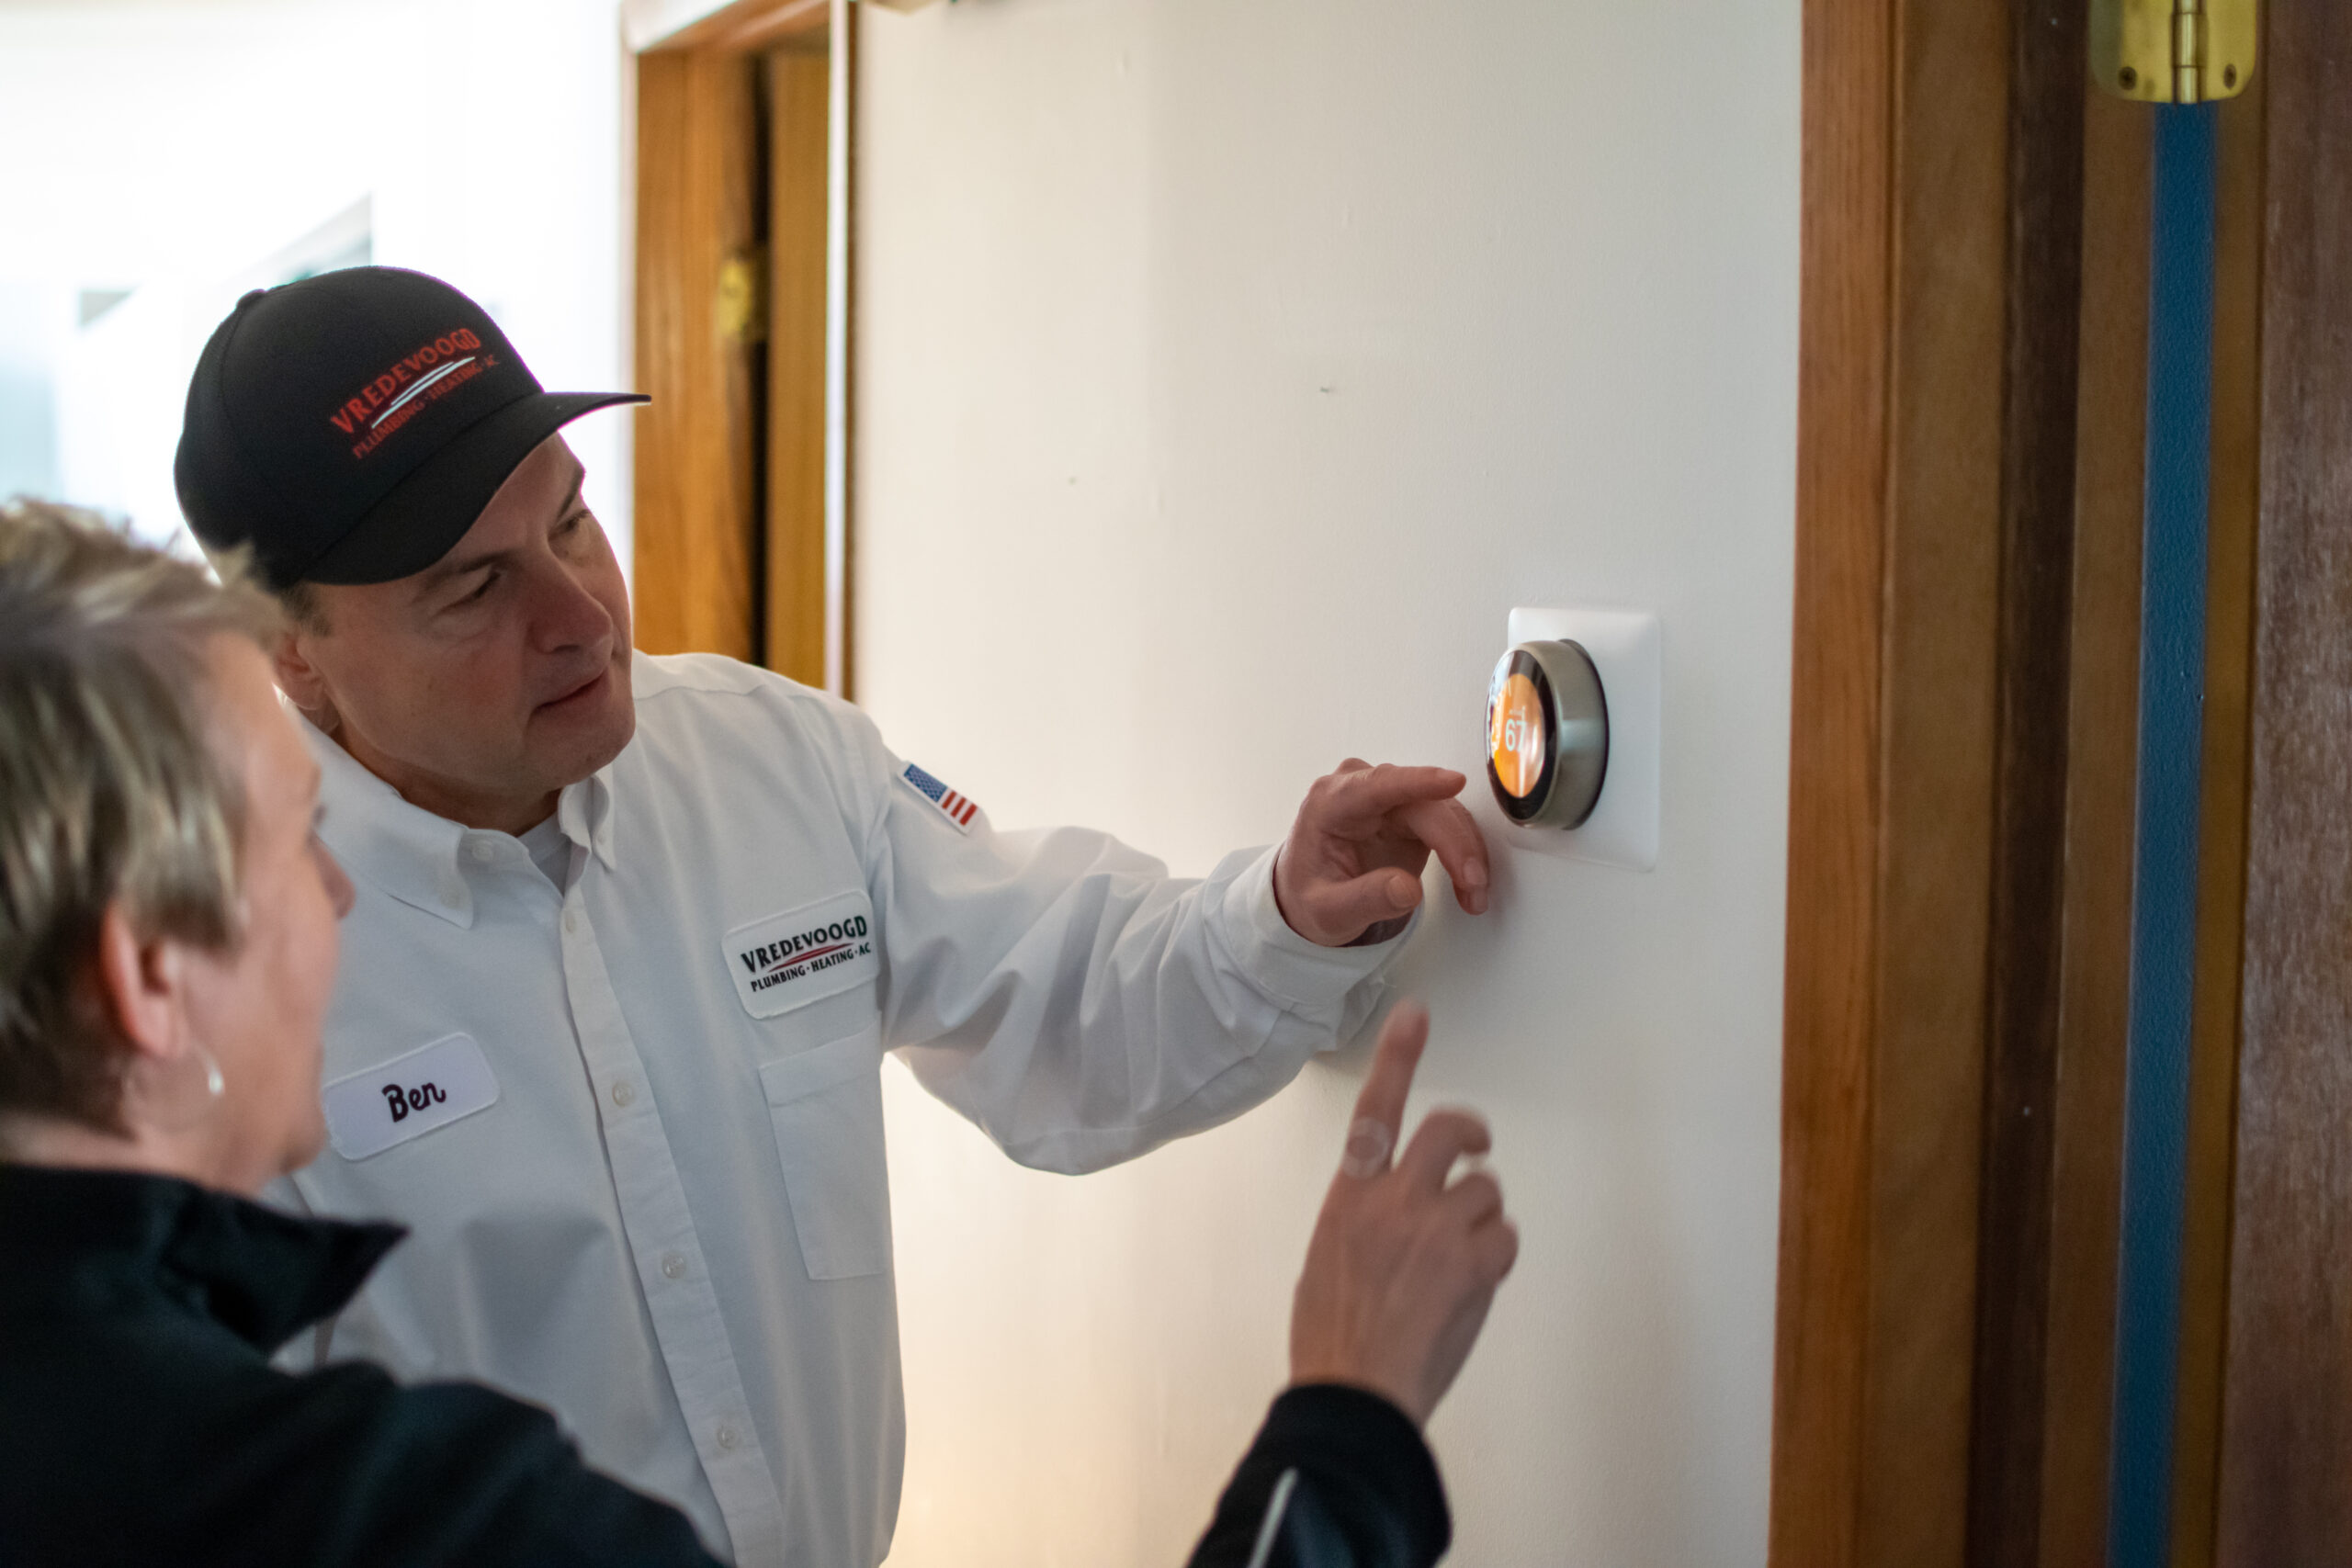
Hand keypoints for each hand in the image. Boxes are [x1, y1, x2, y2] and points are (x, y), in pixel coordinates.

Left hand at [1273, 760, 1489, 946]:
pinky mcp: (1410, 813)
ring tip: (1473, 895)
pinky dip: (1463, 853)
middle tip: (1472, 883)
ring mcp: (1389, 798)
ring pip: (1443, 811)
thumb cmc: (1310, 895)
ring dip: (1466, 852)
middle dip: (1455, 843)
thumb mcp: (1327, 912)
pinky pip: (1448, 823)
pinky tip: (1468, 883)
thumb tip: (1408, 890)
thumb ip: (1365, 900)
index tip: (1454, 781)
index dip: (1418, 782)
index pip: (1379, 784)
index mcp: (1331, 803)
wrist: (1309, 895)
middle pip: (1422, 804)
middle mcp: (1362, 790)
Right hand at [1288, 1002, 1518, 1426]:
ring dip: (1481, 1218)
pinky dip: (1495, 1256)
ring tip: (1458, 1260)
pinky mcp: (1473, 1265)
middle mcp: (1393, 1201)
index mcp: (1349, 1197)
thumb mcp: (1326, 1260)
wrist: (1355, 1392)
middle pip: (1448, 1131)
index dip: (1397, 1058)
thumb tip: (1392, 1210)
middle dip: (1470, 1134)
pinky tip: (1471, 1285)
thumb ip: (1363, 1219)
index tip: (1416, 1015)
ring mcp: (1435, 1230)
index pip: (1374, 1111)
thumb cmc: (1332, 1337)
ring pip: (1485, 1191)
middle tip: (1476, 1150)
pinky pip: (1504, 1238)